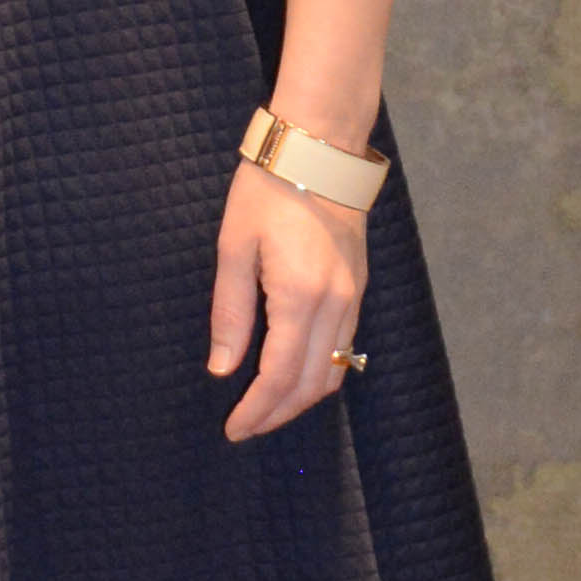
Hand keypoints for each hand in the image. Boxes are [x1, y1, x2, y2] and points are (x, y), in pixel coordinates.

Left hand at [210, 147, 368, 441]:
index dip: (256, 411)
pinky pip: (344, 348)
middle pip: (311, 384)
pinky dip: (320, 373)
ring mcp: (352, 298)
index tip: (233, 429)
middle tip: (247, 427)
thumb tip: (222, 368)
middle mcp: (334, 305)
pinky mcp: (358, 287)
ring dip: (301, 398)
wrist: (319, 151)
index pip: (279, 377)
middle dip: (278, 414)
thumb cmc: (267, 191)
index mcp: (298, 297)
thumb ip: (230, 312)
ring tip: (267, 409)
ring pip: (334, 371)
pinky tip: (295, 373)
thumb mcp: (234, 248)